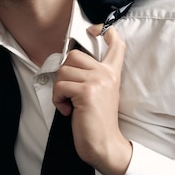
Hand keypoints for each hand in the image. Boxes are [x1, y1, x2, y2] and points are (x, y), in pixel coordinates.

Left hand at [52, 24, 131, 174]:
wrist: (104, 144)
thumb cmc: (97, 122)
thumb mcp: (100, 93)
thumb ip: (92, 75)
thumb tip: (69, 60)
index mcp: (112, 73)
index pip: (116, 42)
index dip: (104, 30)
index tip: (93, 30)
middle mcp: (107, 73)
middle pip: (73, 55)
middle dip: (63, 74)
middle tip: (69, 92)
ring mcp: (98, 81)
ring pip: (63, 70)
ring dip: (59, 89)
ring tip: (69, 103)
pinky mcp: (86, 92)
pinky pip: (60, 86)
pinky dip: (58, 100)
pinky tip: (68, 111)